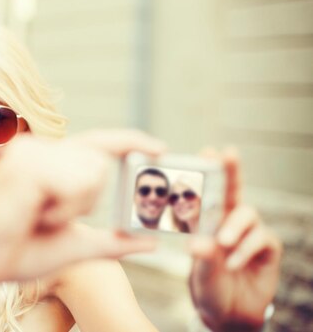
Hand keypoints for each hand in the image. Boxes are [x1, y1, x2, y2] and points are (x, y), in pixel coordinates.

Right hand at [0, 129, 164, 284]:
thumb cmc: (17, 251)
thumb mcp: (75, 245)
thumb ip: (112, 241)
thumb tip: (149, 242)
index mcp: (49, 162)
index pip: (97, 143)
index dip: (131, 141)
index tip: (161, 148)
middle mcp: (40, 149)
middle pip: (99, 163)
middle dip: (86, 201)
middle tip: (49, 217)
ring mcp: (31, 151)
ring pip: (90, 172)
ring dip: (72, 207)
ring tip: (38, 216)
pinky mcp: (26, 163)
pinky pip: (73, 182)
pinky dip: (62, 209)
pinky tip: (35, 214)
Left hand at [188, 148, 281, 330]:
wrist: (229, 313)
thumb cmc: (208, 286)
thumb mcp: (200, 272)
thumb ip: (201, 257)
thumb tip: (197, 243)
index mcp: (207, 220)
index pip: (207, 191)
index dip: (209, 170)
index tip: (208, 151)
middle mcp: (228, 220)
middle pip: (233, 190)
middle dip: (231, 170)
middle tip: (228, 153)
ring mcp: (249, 232)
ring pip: (247, 213)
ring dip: (234, 226)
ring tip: (222, 243)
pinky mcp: (267, 248)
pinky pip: (261, 239)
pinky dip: (246, 249)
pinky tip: (233, 263)